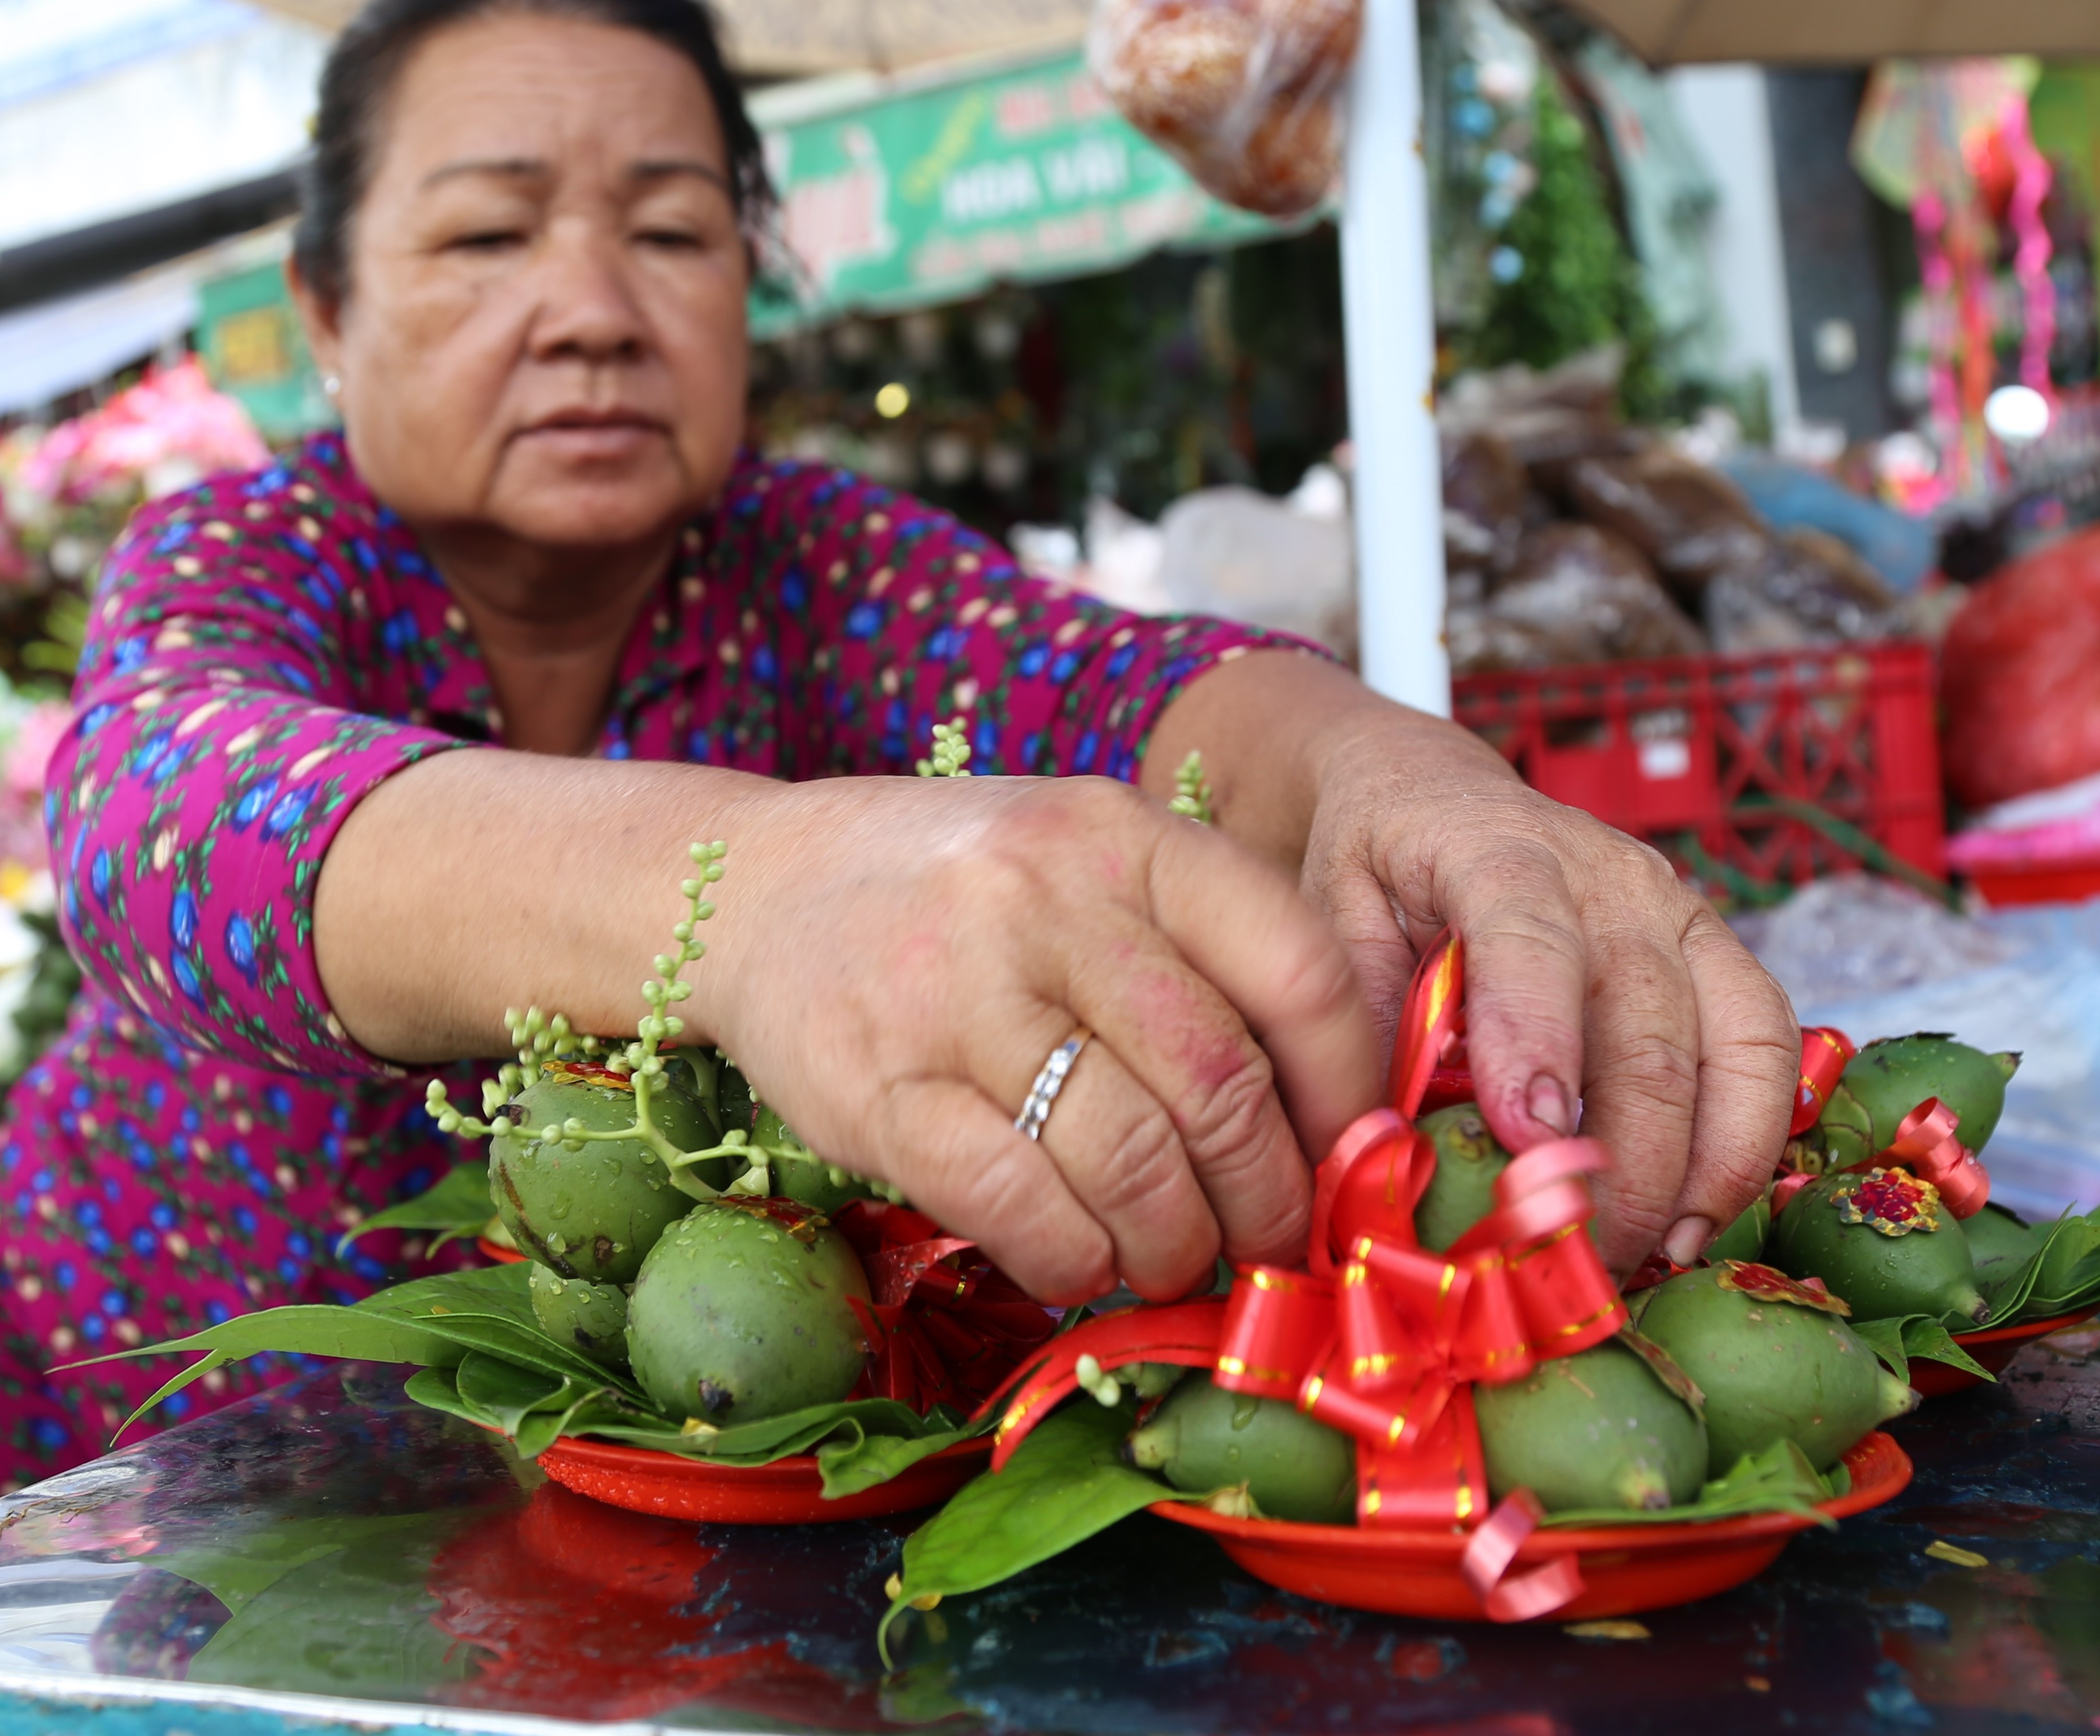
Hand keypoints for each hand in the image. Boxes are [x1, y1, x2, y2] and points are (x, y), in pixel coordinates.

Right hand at [698, 772, 1381, 1305]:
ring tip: (1173, 1261)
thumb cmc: (953, 895)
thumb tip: (1328, 1120)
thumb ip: (1194, 953)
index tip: (1350, 1156)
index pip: (1297, 970)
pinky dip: (1073, 1259)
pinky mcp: (880, 1088)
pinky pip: (1018, 1206)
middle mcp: (1045, 898)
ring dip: (1175, 1245)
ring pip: (1131, 1160)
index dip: (1349, 1090)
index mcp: (1122, 836)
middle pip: (1220, 1085)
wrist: (749, 889)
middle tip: (1266, 1241)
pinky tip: (1082, 1263)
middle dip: (1267, 1198)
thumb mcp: (1083, 865)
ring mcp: (956, 993)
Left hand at [1294, 707, 1800, 1275]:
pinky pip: (1766, 1044)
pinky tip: (1701, 1213)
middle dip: (1625, 1152)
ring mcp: (1676, 909)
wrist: (1429, 792)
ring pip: (1733, 1036)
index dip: (1537, 1038)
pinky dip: (1748, 1137)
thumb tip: (1377, 1147)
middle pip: (1645, 1016)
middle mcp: (1607, 874)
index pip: (1529, 938)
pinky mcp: (1715, 952)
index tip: (1530, 1137)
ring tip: (1663, 1251)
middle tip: (1584, 1254)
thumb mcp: (1329, 914)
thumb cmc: (1375, 866)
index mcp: (1495, 847)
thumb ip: (1359, 1017)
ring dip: (1709, 1158)